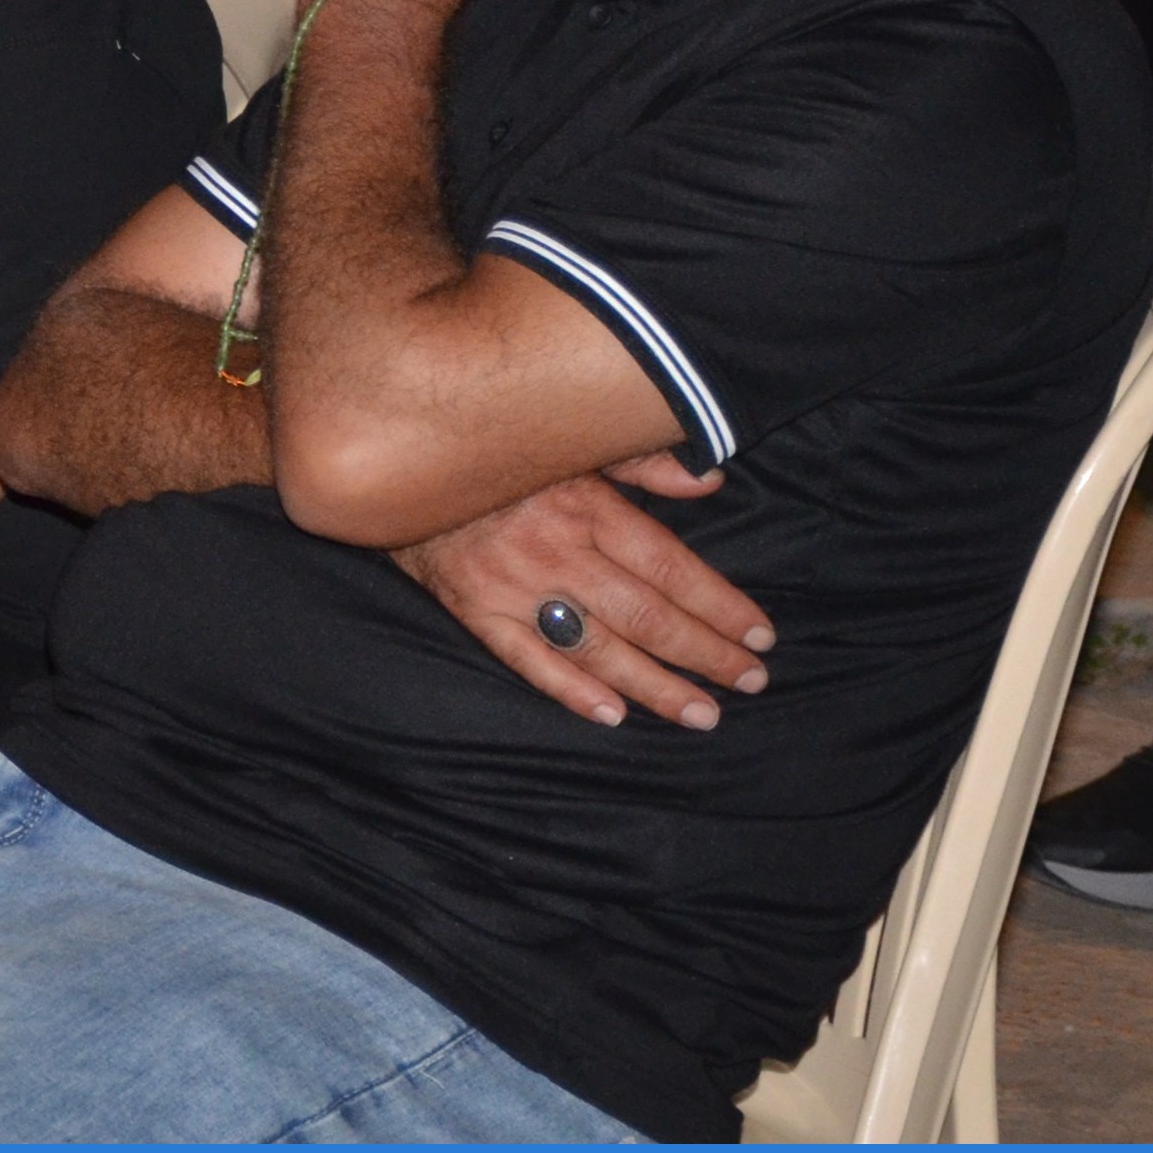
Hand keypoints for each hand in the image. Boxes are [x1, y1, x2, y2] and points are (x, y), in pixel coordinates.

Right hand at [395, 452, 770, 728]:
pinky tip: (612, 714)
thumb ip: (640, 461)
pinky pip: (527, 660)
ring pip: (598, 648)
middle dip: (706, 653)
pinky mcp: (473, 609)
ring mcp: (510, 585)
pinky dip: (570, 690)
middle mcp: (553, 550)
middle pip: (646, 615)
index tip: (760, 635)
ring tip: (703, 713)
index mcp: (584, 503)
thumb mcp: (568, 438)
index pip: (670, 568)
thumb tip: (710, 481)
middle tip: (750, 682)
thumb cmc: (492, 447)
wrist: (392, 455)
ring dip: (656, 685)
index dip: (721, 606)